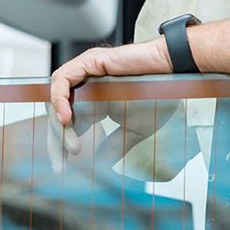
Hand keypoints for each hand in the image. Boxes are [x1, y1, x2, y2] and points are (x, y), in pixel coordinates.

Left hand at [47, 39, 172, 157]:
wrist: (173, 74)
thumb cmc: (158, 95)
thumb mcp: (133, 129)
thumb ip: (114, 145)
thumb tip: (99, 164)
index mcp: (94, 101)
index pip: (69, 124)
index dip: (61, 145)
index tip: (62, 167)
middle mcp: (85, 87)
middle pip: (57, 114)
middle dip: (56, 140)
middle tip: (61, 163)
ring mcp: (85, 73)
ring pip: (56, 99)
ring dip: (60, 125)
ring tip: (73, 146)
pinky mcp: (88, 62)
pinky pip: (62, 79)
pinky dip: (59, 99)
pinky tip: (66, 120)